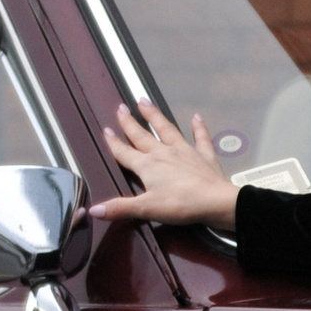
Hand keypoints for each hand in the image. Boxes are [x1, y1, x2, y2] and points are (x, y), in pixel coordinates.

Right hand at [97, 101, 238, 233]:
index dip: (114, 143)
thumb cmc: (181, 205)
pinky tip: (196, 117)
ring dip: (155, 115)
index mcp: (147, 166)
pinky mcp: (204, 155)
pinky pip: (201, 138)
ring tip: (145, 101)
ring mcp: (184, 151)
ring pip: (166, 129)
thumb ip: (120, 207)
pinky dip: (199, 127)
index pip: (125, 152)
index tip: (105, 130)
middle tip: (120, 107)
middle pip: (142, 136)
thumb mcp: (146, 208)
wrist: (216, 202)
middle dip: (129, 122)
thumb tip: (94, 210)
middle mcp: (163, 153)